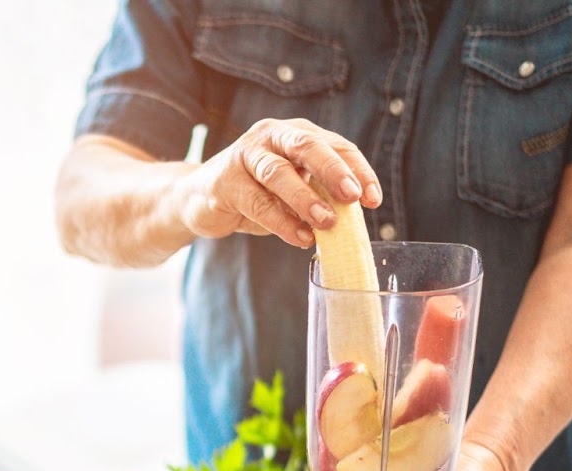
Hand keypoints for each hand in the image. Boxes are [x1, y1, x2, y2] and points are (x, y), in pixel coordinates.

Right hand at [174, 118, 380, 247]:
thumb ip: (316, 195)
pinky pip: (256, 202)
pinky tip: (299, 237)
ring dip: (305, 199)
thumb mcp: (291, 190)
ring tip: (326, 223)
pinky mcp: (223, 181)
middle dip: (333, 170)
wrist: (198, 199)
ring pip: (278, 173)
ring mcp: (244, 156)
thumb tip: (351, 217)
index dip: (357, 170)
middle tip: (352, 197)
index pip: (335, 144)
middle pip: (306, 146)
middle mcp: (270, 136)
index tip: (373, 199)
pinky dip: (280, 222)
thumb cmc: (253, 193)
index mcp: (294, 133)